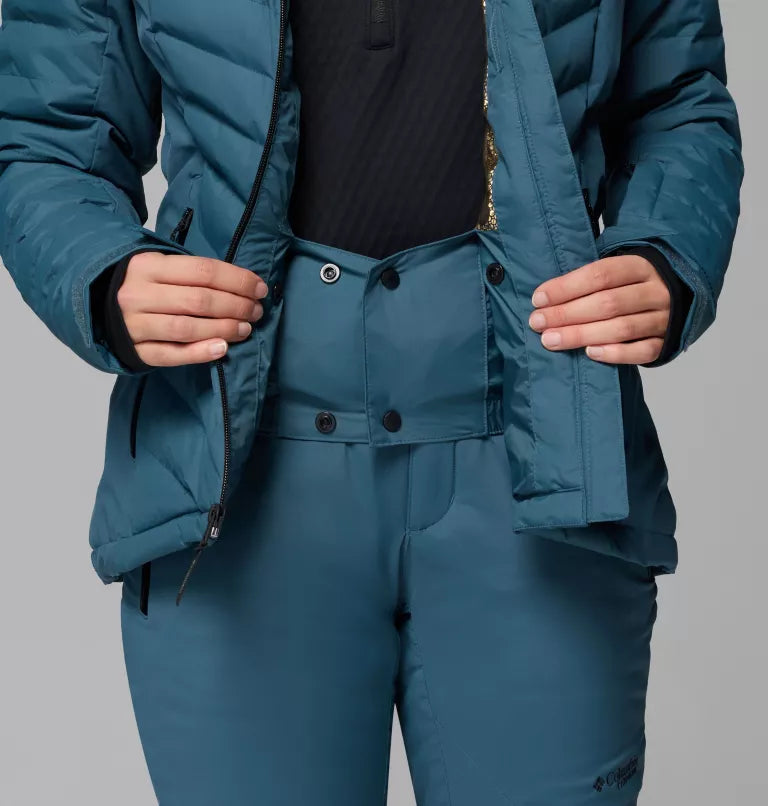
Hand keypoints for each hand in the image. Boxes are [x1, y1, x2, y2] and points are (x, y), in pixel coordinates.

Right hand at [117, 252, 268, 366]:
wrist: (97, 305)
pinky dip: (199, 353)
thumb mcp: (161, 267)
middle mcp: (138, 294)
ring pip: (187, 328)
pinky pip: (171, 355)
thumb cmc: (145, 285)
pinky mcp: (135, 350)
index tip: (259, 288)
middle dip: (236, 306)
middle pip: (199, 301)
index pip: (203, 271)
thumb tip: (245, 285)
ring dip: (223, 329)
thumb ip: (195, 274)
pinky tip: (222, 349)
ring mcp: (134, 324)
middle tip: (256, 310)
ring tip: (245, 328)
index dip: (237, 280)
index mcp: (148, 265)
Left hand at [528, 254, 669, 364]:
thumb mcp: (617, 270)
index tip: (538, 299)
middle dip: (566, 314)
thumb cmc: (632, 284)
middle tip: (537, 322)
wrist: (679, 296)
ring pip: (621, 329)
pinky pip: (643, 351)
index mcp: (641, 266)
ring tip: (550, 340)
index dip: (566, 287)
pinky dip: (615, 354)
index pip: (600, 274)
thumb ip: (589, 280)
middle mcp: (656, 291)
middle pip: (607, 303)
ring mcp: (664, 318)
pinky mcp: (667, 342)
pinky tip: (589, 354)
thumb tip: (544, 298)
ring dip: (581, 335)